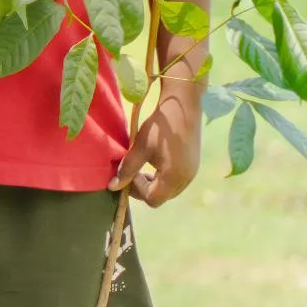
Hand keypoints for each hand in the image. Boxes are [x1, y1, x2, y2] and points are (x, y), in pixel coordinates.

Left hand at [124, 90, 200, 206]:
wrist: (183, 107)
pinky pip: (177, 182)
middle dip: (144, 189)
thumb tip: (113, 187)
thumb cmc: (160, 128)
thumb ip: (127, 169)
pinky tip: (155, 163)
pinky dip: (164, 179)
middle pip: (162, 197)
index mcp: (173, 177)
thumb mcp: (140, 148)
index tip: (128, 174)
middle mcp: (186, 179)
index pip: (153, 199)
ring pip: (169, 191)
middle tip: (132, 173)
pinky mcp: (193, 166)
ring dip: (154, 184)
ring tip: (143, 167)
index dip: (137, 191)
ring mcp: (192, 173)